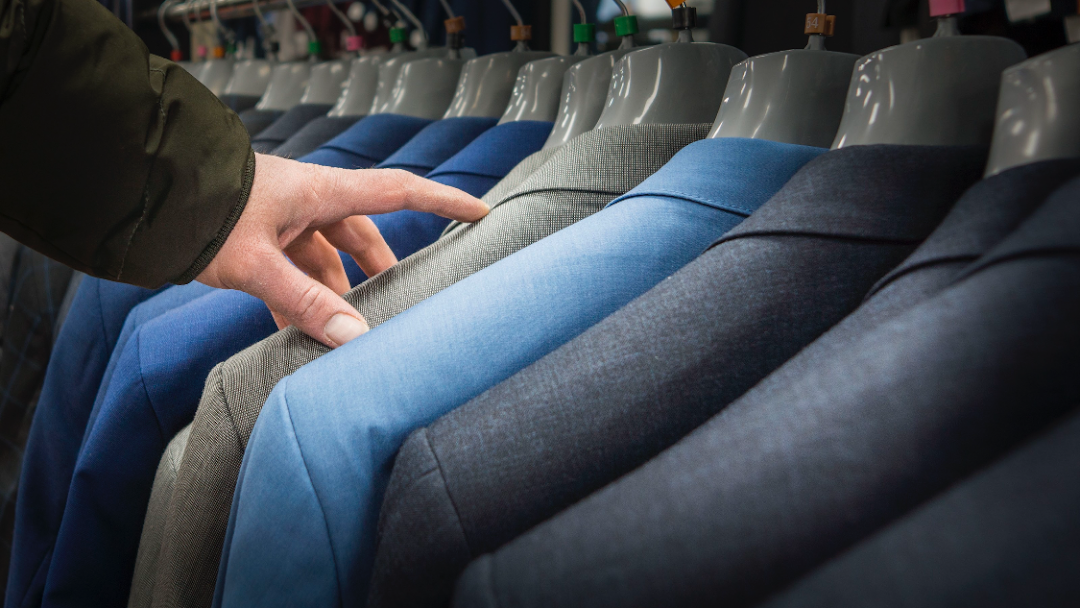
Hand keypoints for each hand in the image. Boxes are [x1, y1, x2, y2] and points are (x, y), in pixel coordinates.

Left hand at [196, 153, 488, 347]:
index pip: (399, 192)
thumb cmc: (200, 213)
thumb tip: (356, 341)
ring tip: (345, 339)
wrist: (138, 195)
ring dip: (333, 298)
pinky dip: (299, 302)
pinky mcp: (259, 239)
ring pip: (325, 261)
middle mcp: (308, 202)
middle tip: (402, 308)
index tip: (482, 213)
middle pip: (363, 238)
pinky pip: (293, 272)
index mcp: (320, 191)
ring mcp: (283, 220)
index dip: (444, 202)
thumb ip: (305, 302)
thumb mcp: (256, 263)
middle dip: (381, 275)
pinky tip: (296, 338)